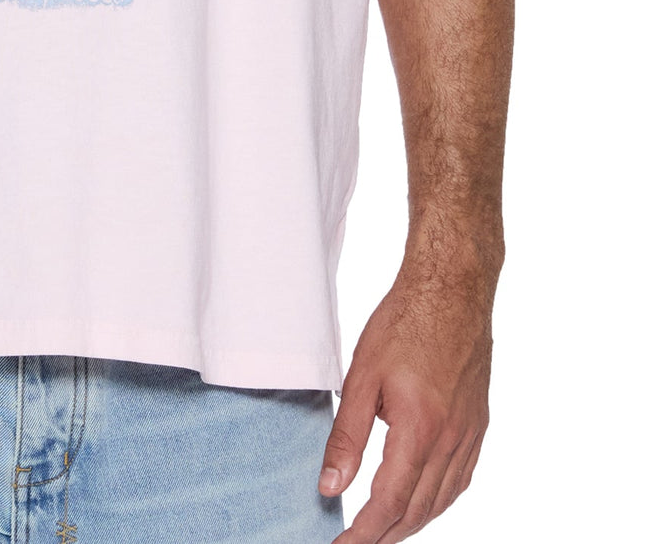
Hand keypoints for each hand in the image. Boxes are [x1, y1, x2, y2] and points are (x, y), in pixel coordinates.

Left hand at [320, 264, 493, 542]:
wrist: (453, 289)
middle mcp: (451, 441)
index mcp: (420, 430)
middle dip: (385, 536)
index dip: (363, 535)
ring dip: (411, 523)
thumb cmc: (404, 322)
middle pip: (417, 511)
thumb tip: (330, 485)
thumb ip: (346, 436)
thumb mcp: (361, 376)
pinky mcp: (478, 424)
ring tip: (382, 532)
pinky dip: (437, 500)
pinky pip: (460, 479)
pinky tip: (421, 500)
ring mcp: (470, 434)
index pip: (389, 504)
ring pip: (441, 500)